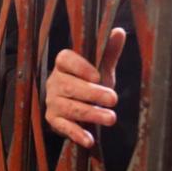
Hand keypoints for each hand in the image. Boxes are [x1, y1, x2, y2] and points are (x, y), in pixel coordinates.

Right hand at [44, 28, 126, 148]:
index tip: (97, 75)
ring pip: (70, 107)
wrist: (77, 106)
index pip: (65, 59)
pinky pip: (64, 126)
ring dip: (91, 114)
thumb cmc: (89, 83)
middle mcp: (54, 82)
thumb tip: (119, 31)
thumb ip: (108, 52)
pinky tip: (89, 139)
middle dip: (93, 94)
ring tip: (111, 118)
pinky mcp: (53, 120)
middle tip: (114, 100)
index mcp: (64, 65)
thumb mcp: (101, 68)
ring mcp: (52, 102)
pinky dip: (76, 133)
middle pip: (70, 86)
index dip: (80, 67)